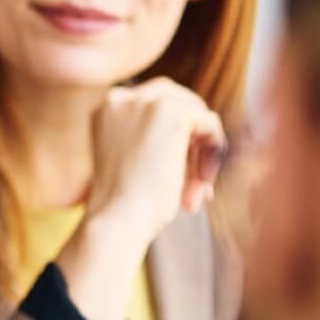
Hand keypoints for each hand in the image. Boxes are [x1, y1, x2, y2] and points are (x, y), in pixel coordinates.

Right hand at [87, 77, 227, 237]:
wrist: (116, 221)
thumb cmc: (124, 207)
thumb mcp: (133, 164)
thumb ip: (157, 142)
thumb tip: (205, 138)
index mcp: (106, 108)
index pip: (151, 103)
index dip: (174, 134)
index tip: (182, 172)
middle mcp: (121, 97)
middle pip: (174, 98)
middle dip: (192, 134)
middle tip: (200, 177)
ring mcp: (146, 102)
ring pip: (194, 111)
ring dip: (203, 150)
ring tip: (197, 191)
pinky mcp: (173, 113)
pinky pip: (209, 123)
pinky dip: (213, 151)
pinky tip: (203, 182)